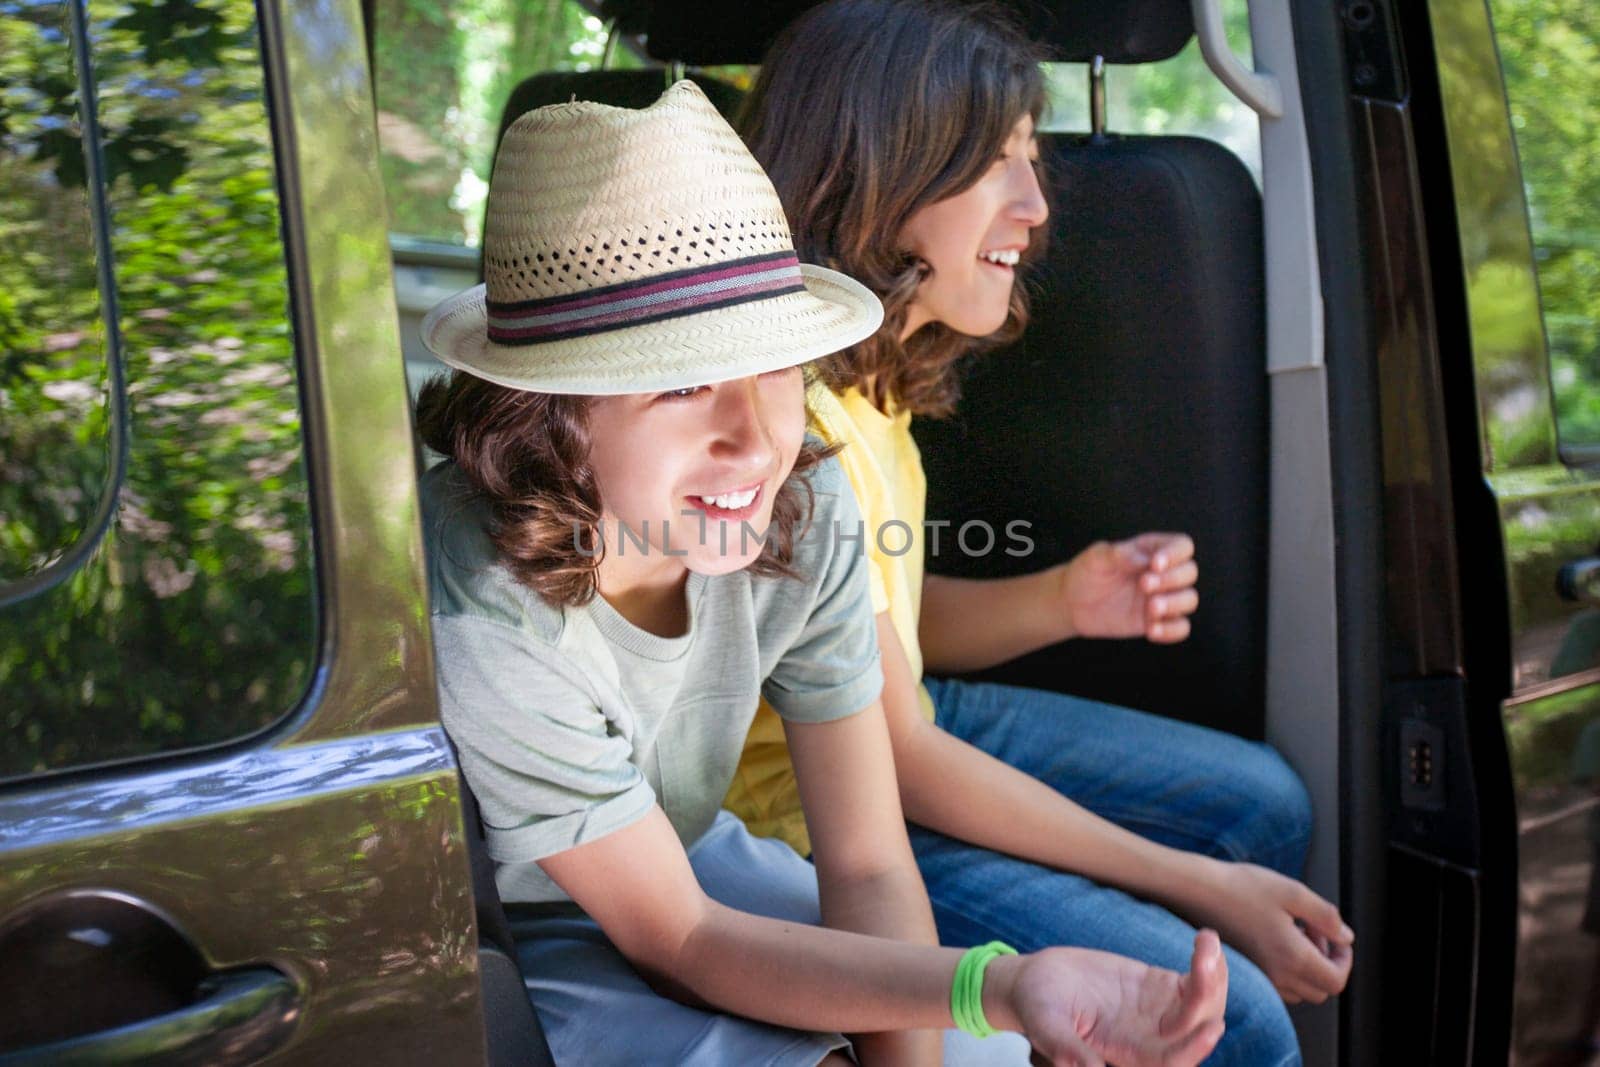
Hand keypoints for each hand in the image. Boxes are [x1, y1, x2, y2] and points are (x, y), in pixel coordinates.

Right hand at [998, 930, 1226, 1066]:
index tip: (1213, 1026)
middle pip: (1196, 1028)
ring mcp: (1160, 1013)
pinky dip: (1207, 963)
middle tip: (1206, 961)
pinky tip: (1206, 941)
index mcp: (1127, 1055)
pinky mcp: (1161, 987)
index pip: (1171, 1061)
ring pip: (1203, 1004)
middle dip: (1208, 998)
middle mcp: (1152, 1039)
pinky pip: (1195, 980)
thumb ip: (1065, 1048)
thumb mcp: (1044, 1024)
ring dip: (1213, 977)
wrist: (1038, 982)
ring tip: (1207, 943)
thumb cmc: (1035, 1007)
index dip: (1193, 1047)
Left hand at [1057, 533, 1197, 643]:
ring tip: (1151, 608)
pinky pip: (1180, 628)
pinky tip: (1151, 630)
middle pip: (1190, 572)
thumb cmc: (1086, 573)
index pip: (1182, 546)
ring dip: (1175, 604)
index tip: (1154, 565)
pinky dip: (1172, 631)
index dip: (1175, 554)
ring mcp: (1162, 597)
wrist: (1073, 602)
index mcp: (1152, 550)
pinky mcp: (1157, 620)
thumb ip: (1119, 554)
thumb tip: (1145, 559)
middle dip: (1171, 580)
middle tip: (1143, 585)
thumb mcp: (1096, 558)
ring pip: (1189, 599)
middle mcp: (1163, 573)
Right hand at [1186, 859, 1353, 1003]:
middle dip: (1327, 963)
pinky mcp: (1246, 972)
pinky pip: (1280, 986)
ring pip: (1300, 991)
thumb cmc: (1241, 887)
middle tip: (1316, 931)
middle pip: (1321, 990)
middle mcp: (1278, 976)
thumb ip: (1326, 916)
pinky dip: (1288, 970)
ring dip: (1308, 968)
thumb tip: (1346, 936)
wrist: (1197, 890)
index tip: (1336, 936)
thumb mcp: (1293, 892)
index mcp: (1293, 958)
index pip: (1336, 981)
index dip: (1345, 960)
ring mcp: (1260, 978)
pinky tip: (1276, 939)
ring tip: (1296, 933)